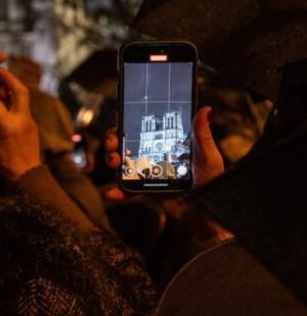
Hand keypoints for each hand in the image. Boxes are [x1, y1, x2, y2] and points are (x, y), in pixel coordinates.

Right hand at [0, 68, 41, 181]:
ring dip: (13, 88)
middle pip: (20, 91)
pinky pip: (23, 107)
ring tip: (0, 85)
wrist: (27, 173)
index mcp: (9, 126)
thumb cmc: (5, 162)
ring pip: (23, 97)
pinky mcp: (32, 123)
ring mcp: (29, 121)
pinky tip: (4, 102)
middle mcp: (22, 120)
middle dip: (10, 78)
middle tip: (0, 71)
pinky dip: (14, 100)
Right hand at [103, 107, 222, 199]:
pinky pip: (125, 188)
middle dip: (113, 140)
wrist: (205, 214)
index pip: (143, 128)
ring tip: (114, 163)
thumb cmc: (212, 183)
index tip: (121, 121)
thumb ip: (203, 135)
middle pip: (126, 142)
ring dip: (111, 159)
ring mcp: (146, 172)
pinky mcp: (143, 189)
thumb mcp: (208, 158)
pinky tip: (111, 193)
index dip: (127, 123)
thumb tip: (205, 109)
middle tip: (113, 144)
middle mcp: (153, 155)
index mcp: (166, 143)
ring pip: (121, 162)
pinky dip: (116, 190)